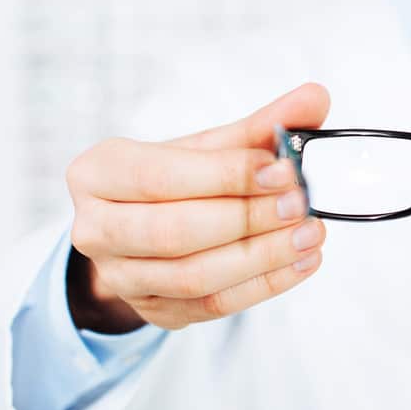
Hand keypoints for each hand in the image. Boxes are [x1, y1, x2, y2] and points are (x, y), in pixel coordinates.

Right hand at [65, 82, 329, 331]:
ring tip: (310, 233)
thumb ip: (262, 124)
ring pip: (193, 277)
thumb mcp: (209, 146)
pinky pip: (212, 306)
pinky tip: (302, 261)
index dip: (226, 175)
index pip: (161, 176)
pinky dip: (265, 285)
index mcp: (98, 172)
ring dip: (262, 257)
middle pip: (174, 232)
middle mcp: (95, 228)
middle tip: (301, 204)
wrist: (142, 226)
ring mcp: (120, 277)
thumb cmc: (176, 177)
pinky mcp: (153, 311)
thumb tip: (316, 98)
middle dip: (247, 219)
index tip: (284, 170)